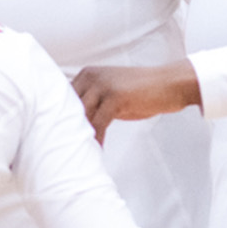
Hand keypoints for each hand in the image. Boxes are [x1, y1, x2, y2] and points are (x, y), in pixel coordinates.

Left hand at [71, 61, 201, 143]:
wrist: (169, 84)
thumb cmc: (141, 92)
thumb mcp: (112, 93)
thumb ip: (94, 102)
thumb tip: (76, 121)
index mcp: (87, 74)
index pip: (63, 97)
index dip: (59, 117)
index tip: (57, 137)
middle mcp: (90, 76)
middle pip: (68, 106)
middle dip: (65, 127)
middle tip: (63, 149)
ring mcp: (102, 85)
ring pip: (82, 115)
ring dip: (79, 135)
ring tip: (77, 153)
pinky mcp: (114, 97)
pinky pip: (99, 123)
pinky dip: (97, 139)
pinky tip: (98, 151)